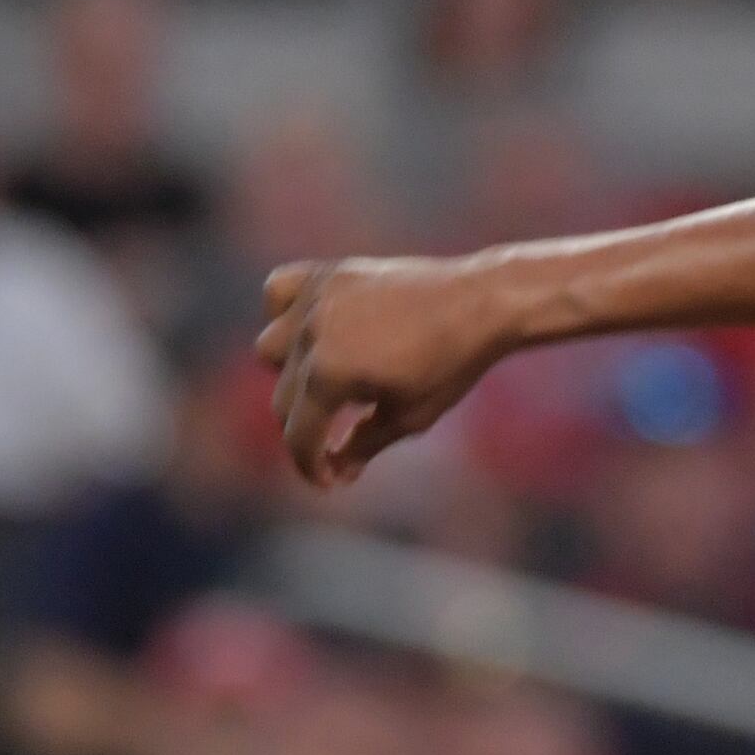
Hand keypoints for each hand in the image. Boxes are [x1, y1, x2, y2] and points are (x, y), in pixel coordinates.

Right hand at [256, 254, 519, 485]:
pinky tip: (310, 330)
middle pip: (284, 397)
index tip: (327, 483)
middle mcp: (312, 333)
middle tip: (332, 441)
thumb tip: (336, 474)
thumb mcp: (408, 417)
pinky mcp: (329, 272)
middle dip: (305, 427)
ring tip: (327, 382)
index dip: (309, 467)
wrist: (483, 302)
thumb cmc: (452, 364)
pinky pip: (279, 291)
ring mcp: (317, 298)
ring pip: (271, 346)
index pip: (298, 434)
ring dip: (289, 372)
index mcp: (329, 373)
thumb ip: (362, 446)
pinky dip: (284, 313)